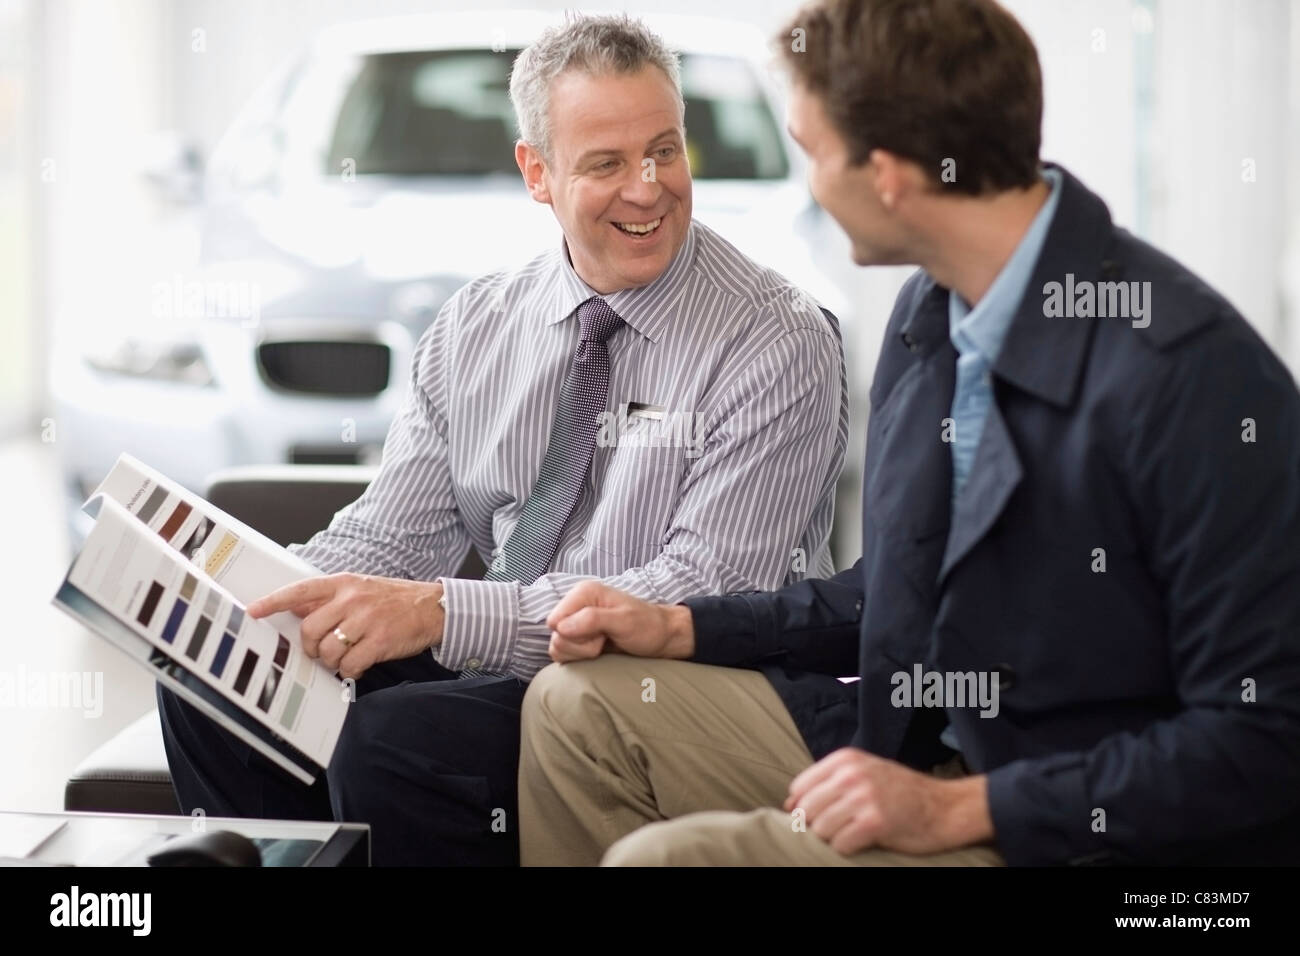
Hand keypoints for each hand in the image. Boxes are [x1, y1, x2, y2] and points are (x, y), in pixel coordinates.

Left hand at [246, 572, 444, 679]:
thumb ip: (330, 598)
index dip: (274, 602)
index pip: (301, 590)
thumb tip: (296, 608)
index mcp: (344, 583)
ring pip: (328, 650)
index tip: (253, 611)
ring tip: (346, 657)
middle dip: (311, 647)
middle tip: (323, 651)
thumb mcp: (361, 589)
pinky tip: (360, 664)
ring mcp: (367, 619)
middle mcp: (352, 598)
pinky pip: (350, 664)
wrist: (433, 607)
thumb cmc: (395, 600)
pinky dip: (351, 671)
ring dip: (332, 661)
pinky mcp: (380, 640)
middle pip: (309, 629)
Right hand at [546, 581, 694, 662]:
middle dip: (581, 645)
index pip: (556, 620)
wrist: (661, 638)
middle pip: (556, 636)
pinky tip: (597, 651)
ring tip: (603, 644)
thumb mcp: (624, 621)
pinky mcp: (576, 638)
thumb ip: (592, 620)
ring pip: (558, 647)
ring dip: (581, 653)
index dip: (575, 633)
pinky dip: (579, 658)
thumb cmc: (647, 626)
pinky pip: (562, 654)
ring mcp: (574, 623)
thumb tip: (560, 627)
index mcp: (583, 593)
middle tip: (604, 639)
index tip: (600, 633)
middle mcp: (575, 605)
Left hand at [783, 747, 991, 855]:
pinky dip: (848, 849)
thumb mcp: (864, 774)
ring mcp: (863, 798)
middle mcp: (851, 775)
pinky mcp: (874, 823)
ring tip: (854, 833)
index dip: (804, 807)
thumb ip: (829, 783)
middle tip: (840, 829)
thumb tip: (789, 806)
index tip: (820, 816)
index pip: (799, 787)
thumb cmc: (902, 794)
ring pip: (820, 829)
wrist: (945, 808)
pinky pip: (840, 844)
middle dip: (817, 826)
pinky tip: (864, 841)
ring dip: (833, 838)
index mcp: (846, 759)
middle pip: (806, 810)